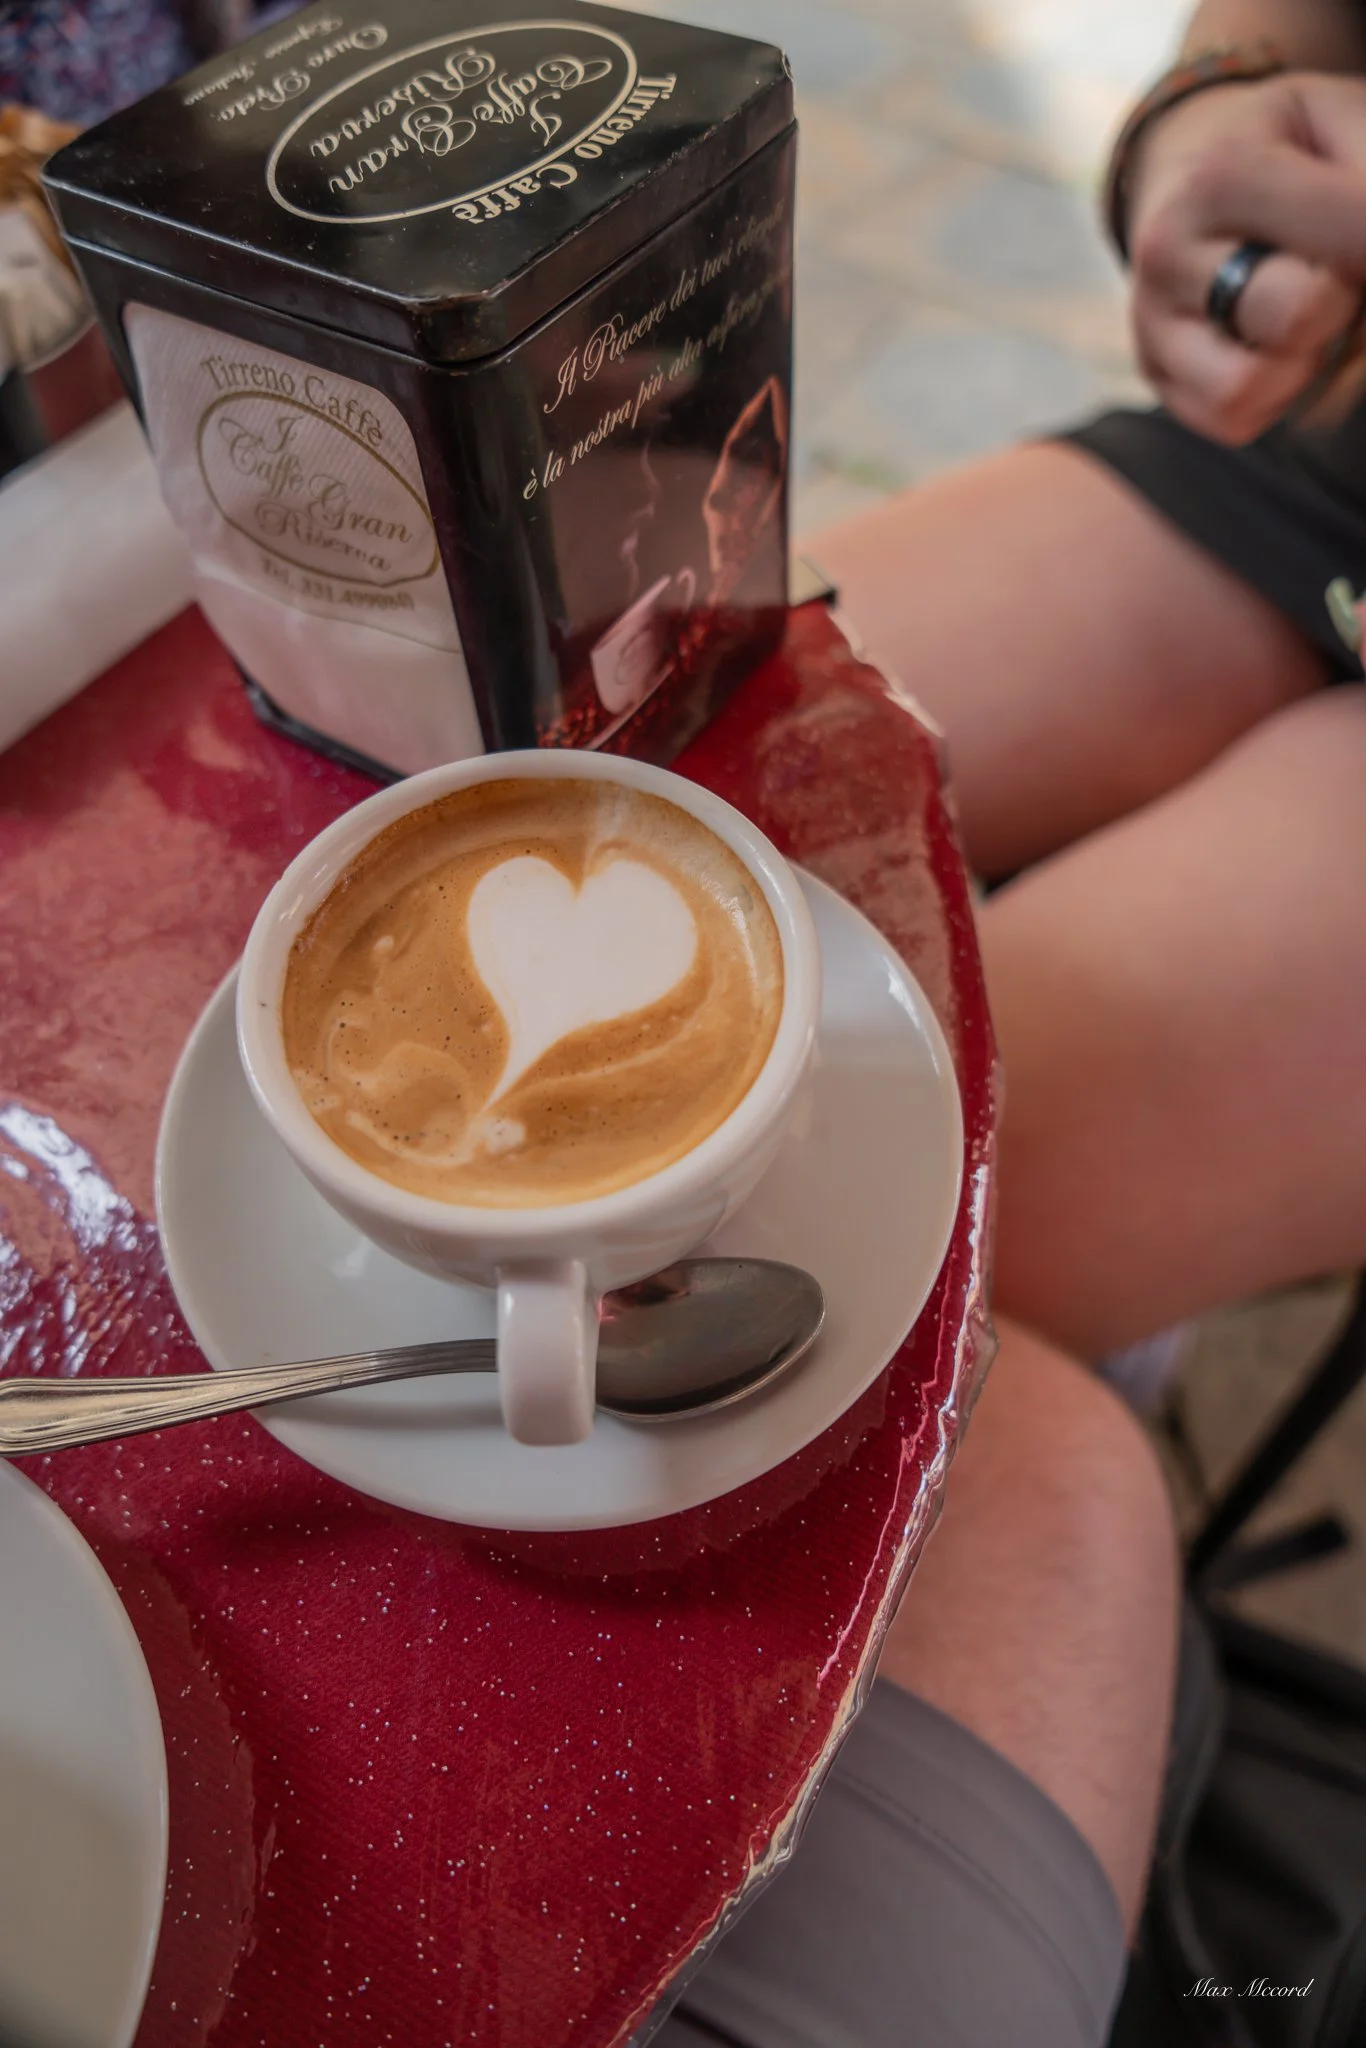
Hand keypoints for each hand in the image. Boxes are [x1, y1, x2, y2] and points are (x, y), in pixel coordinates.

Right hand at [1127, 71, 1365, 442]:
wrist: (1188, 172)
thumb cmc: (1287, 148)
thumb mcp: (1339, 122)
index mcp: (1222, 176)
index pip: (1355, 234)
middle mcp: (1169, 254)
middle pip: (1298, 316)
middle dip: (1343, 300)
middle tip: (1337, 269)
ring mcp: (1152, 322)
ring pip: (1248, 387)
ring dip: (1302, 358)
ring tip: (1306, 311)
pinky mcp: (1156, 374)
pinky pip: (1233, 418)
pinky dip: (1274, 392)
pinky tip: (1277, 344)